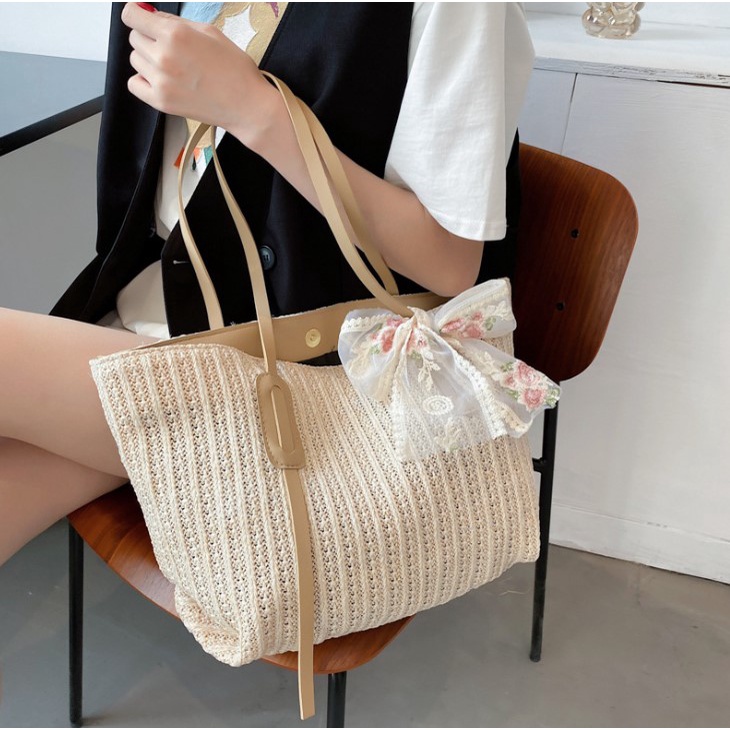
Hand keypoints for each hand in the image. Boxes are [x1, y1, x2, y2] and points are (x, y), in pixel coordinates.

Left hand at [120, 2, 277, 142]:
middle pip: (135, 38)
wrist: (246, 105)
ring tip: (173, 67)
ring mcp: (160, 81)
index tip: (142, 17)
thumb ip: (177, 21)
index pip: (132, 15)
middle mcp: (164, 56)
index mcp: (176, 34)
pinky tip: (162, 80)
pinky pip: (134, 84)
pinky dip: (143, 80)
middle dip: (148, 37)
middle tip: (172, 48)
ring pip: (135, 60)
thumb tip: (152, 15)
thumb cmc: (235, 69)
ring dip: (148, 59)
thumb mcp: (210, 32)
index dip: (137, 14)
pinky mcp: (160, 102)